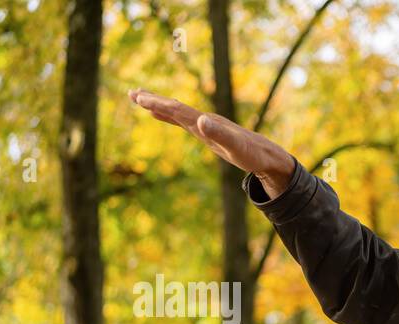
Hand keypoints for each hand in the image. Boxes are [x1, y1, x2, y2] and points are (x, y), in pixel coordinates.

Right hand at [128, 89, 295, 197]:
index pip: (178, 110)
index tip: (140, 98)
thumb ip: (219, 134)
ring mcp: (205, 125)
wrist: (266, 156)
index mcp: (207, 122)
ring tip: (138, 98)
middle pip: (174, 107)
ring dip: (157, 105)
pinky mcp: (207, 132)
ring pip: (176, 112)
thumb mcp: (235, 147)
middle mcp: (204, 120)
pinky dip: (168, 116)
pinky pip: (183, 122)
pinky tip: (159, 115)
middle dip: (153, 100)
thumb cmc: (251, 154)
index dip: (158, 104)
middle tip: (131, 93)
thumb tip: (201, 120)